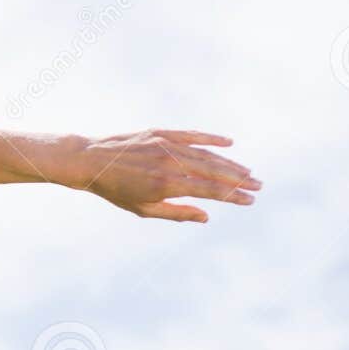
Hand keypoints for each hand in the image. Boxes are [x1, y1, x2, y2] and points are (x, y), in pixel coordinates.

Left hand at [78, 128, 260, 221]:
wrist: (90, 161)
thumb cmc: (115, 190)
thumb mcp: (143, 209)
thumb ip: (177, 213)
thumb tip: (207, 216)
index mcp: (166, 185)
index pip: (210, 191)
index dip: (232, 196)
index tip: (250, 201)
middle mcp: (169, 163)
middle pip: (214, 172)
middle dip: (239, 180)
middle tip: (259, 186)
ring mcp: (166, 145)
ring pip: (206, 154)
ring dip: (230, 163)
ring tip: (248, 172)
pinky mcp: (160, 132)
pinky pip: (192, 135)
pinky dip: (211, 138)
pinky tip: (229, 142)